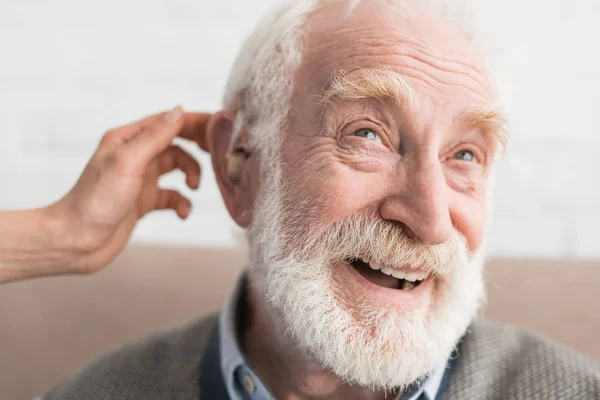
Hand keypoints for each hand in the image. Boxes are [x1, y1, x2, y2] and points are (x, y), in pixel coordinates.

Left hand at [49, 106, 210, 273]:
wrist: (76, 241)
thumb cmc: (94, 201)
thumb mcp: (128, 162)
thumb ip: (155, 136)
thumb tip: (179, 111)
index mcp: (127, 139)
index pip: (168, 121)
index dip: (195, 122)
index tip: (220, 127)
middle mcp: (135, 155)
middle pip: (177, 142)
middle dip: (198, 148)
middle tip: (216, 155)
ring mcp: (141, 178)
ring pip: (178, 168)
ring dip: (191, 176)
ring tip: (193, 187)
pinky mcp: (144, 201)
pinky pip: (173, 195)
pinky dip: (182, 202)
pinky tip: (182, 213)